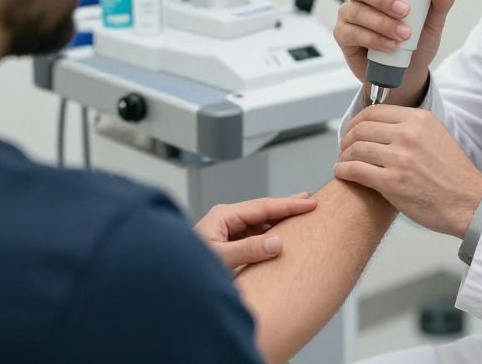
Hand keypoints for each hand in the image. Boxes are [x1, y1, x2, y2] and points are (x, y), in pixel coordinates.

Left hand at [195, 193, 317, 272]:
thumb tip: (276, 243)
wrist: (172, 280)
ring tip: (299, 217)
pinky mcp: (227, 244)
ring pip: (259, 222)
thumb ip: (248, 250)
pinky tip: (280, 237)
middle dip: (286, 206)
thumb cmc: (189, 267)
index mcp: (224, 216)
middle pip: (263, 210)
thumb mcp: (221, 259)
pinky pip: (253, 235)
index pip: (263, 206)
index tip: (309, 202)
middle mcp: (226, 220)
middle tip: (310, 201)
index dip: (288, 204)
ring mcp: (226, 231)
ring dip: (278, 221)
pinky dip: (269, 234)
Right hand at [334, 0, 455, 106]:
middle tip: (404, 9)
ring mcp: (351, 15)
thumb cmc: (416, 40)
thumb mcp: (433, 22)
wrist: (408, 74)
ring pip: (356, 10)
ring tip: (403, 34)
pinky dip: (374, 39)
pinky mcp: (344, 35)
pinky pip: (352, 33)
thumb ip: (440, 3)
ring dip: (382, 22)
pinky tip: (389, 45)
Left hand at [334, 105, 481, 237]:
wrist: (470, 203)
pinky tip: (342, 173)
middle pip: (361, 129)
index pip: (374, 111)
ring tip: (343, 162)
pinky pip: (356, 170)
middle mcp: (409, 135)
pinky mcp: (392, 182)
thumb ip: (410, 128)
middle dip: (347, 138)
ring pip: (356, 149)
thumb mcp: (436, 136)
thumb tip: (382, 126)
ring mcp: (400, 158)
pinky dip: (344, 170)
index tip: (352, 130)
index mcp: (419, 120)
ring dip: (344, 156)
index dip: (356, 121)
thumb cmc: (454, 175)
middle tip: (344, 148)